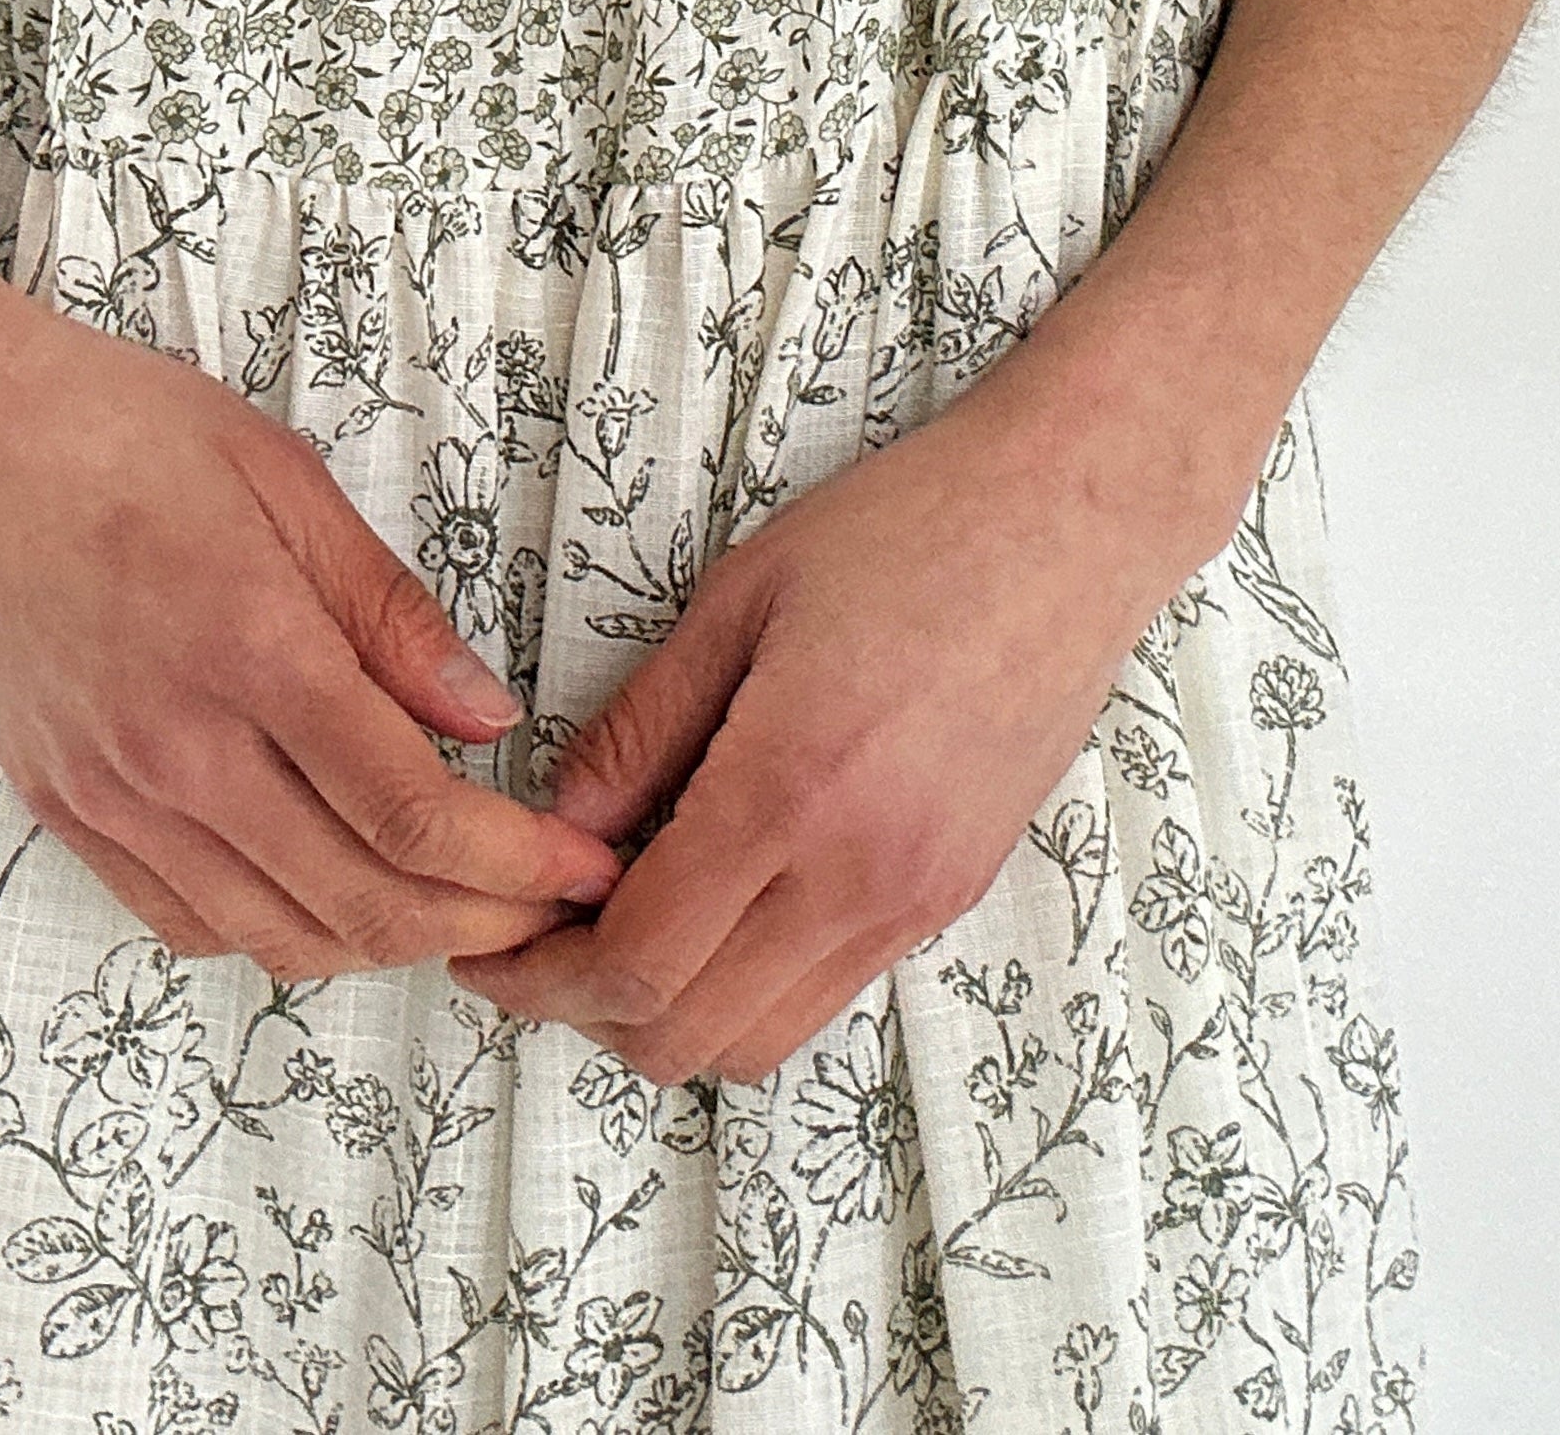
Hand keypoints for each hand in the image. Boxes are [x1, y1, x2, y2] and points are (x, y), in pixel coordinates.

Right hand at [0, 231, 622, 979]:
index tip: (583, 870)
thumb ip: (389, 613)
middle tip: (543, 909)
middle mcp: (175, 746)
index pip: (411, 814)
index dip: (516, 866)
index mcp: (250, 648)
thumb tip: (488, 717)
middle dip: (475, 926)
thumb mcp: (283, 479)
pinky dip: (275, 931)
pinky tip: (325, 888)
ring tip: (452, 909)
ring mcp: (108, 792)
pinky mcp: (61, 808)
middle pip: (356, 902)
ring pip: (273, 935)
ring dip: (380, 944)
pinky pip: (185, 921)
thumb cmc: (116, 429)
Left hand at [446, 346, 1227, 1083]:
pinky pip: (826, 990)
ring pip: (758, 1039)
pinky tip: (717, 889)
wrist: (1073, 520)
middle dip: (584, 1007)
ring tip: (625, 910)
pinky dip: (749, 978)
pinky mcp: (951, 895)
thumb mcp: (739, 599)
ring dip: (670, 1007)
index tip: (486, 938)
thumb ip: (640, 726)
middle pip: (684, 1034)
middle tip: (536, 931)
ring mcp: (915, 899)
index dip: (538, 972)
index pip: (633, 959)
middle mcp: (858, 875)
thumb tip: (555, 821)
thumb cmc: (908, 529)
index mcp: (789, 789)